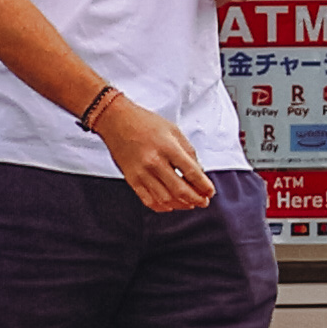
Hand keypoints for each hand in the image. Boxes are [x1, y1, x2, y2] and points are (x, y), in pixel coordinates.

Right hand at [97, 88, 214, 212]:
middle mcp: (154, 162)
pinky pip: (148, 200)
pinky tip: (170, 205)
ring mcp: (142, 173)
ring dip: (181, 205)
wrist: (116, 121)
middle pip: (180, 189)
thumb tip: (198, 171)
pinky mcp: (131, 179)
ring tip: (190, 204)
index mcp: (168, 147)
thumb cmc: (145, 122)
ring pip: (165, 199)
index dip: (203, 185)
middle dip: (196, 199)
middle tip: (203, 202)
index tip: (210, 192)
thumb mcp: (173, 130)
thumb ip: (188, 151)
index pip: (191, 172)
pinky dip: (161, 207)